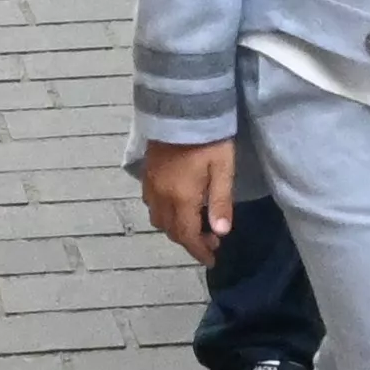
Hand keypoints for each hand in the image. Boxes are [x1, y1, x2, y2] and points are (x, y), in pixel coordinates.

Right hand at [138, 136, 232, 260]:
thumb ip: (220, 202)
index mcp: (181, 198)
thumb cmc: (208, 139)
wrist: (181, 109)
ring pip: (158, 220)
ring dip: (176, 229)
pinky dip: (164, 215)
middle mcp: (161, 196)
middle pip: (172, 231)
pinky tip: (178, 207)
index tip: (212, 260)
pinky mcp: (146, 174)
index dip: (199, 251)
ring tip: (196, 225)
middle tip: (211, 241)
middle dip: (190, 241)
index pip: (188, 235)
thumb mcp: (222, 169)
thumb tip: (221, 233)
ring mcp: (151, 185)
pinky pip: (151, 205)